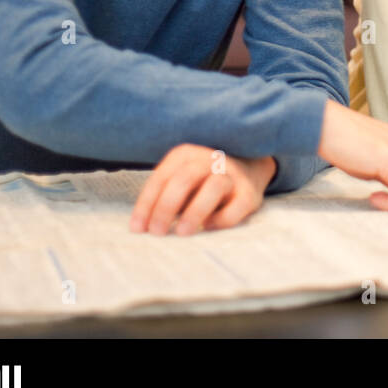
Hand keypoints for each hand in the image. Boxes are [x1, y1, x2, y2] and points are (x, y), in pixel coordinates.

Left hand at [130, 144, 274, 234]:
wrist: (248, 169)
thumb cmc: (201, 181)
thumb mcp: (179, 179)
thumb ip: (163, 195)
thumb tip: (142, 226)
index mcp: (186, 155)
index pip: (161, 178)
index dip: (147, 204)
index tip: (138, 229)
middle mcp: (210, 160)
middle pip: (185, 179)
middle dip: (166, 207)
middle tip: (157, 232)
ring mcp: (232, 175)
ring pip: (214, 187)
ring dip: (195, 211)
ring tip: (182, 233)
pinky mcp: (249, 193)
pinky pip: (236, 207)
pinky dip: (221, 219)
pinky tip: (207, 227)